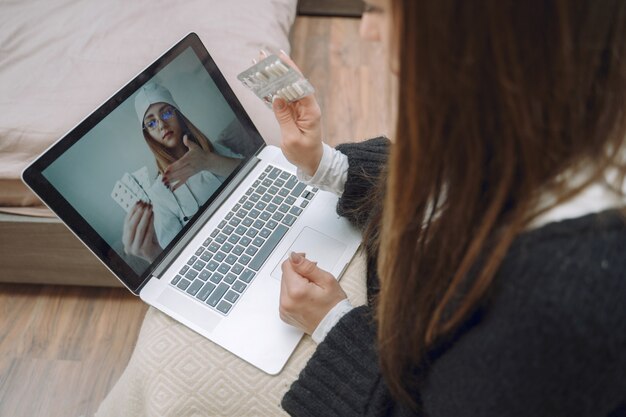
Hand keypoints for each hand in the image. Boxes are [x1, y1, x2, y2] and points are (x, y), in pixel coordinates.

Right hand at [122, 201, 161, 262]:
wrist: (157, 256)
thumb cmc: (151, 243)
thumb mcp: (144, 230)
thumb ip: (142, 221)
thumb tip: (142, 206)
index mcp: (125, 239)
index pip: (126, 223)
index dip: (132, 211)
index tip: (138, 203)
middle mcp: (127, 245)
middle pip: (131, 226)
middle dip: (138, 213)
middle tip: (144, 204)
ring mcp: (135, 248)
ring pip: (139, 229)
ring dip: (144, 216)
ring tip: (149, 208)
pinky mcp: (144, 250)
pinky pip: (147, 233)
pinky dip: (150, 223)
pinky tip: (153, 216)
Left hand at [163, 135, 238, 189]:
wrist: (208, 161)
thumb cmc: (200, 153)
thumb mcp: (195, 146)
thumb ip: (188, 142)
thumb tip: (185, 136)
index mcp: (189, 158)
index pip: (180, 163)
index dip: (173, 167)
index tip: (166, 170)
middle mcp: (190, 166)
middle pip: (179, 172)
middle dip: (170, 176)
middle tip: (163, 178)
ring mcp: (190, 172)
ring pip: (180, 177)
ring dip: (172, 180)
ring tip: (164, 183)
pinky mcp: (190, 175)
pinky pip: (183, 181)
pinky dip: (178, 185)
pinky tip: (172, 189)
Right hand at [270, 52, 322, 176]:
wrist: (311, 162)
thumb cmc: (305, 154)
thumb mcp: (293, 139)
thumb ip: (285, 118)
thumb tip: (277, 99)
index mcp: (310, 111)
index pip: (300, 85)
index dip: (290, 70)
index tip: (280, 58)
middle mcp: (305, 107)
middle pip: (291, 83)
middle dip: (277, 69)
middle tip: (263, 56)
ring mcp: (298, 109)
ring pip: (283, 89)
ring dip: (271, 77)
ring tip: (257, 65)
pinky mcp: (290, 113)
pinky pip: (279, 99)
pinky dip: (269, 91)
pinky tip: (259, 83)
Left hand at [279, 252, 346, 333]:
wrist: (334, 327)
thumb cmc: (334, 306)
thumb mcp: (326, 280)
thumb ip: (307, 266)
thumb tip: (293, 256)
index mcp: (296, 291)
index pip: (287, 265)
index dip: (298, 261)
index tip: (308, 263)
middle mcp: (286, 301)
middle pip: (285, 275)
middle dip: (298, 274)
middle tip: (314, 281)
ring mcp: (284, 309)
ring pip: (285, 285)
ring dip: (295, 284)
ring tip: (311, 291)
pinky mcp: (284, 314)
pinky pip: (285, 297)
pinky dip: (293, 294)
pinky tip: (306, 299)